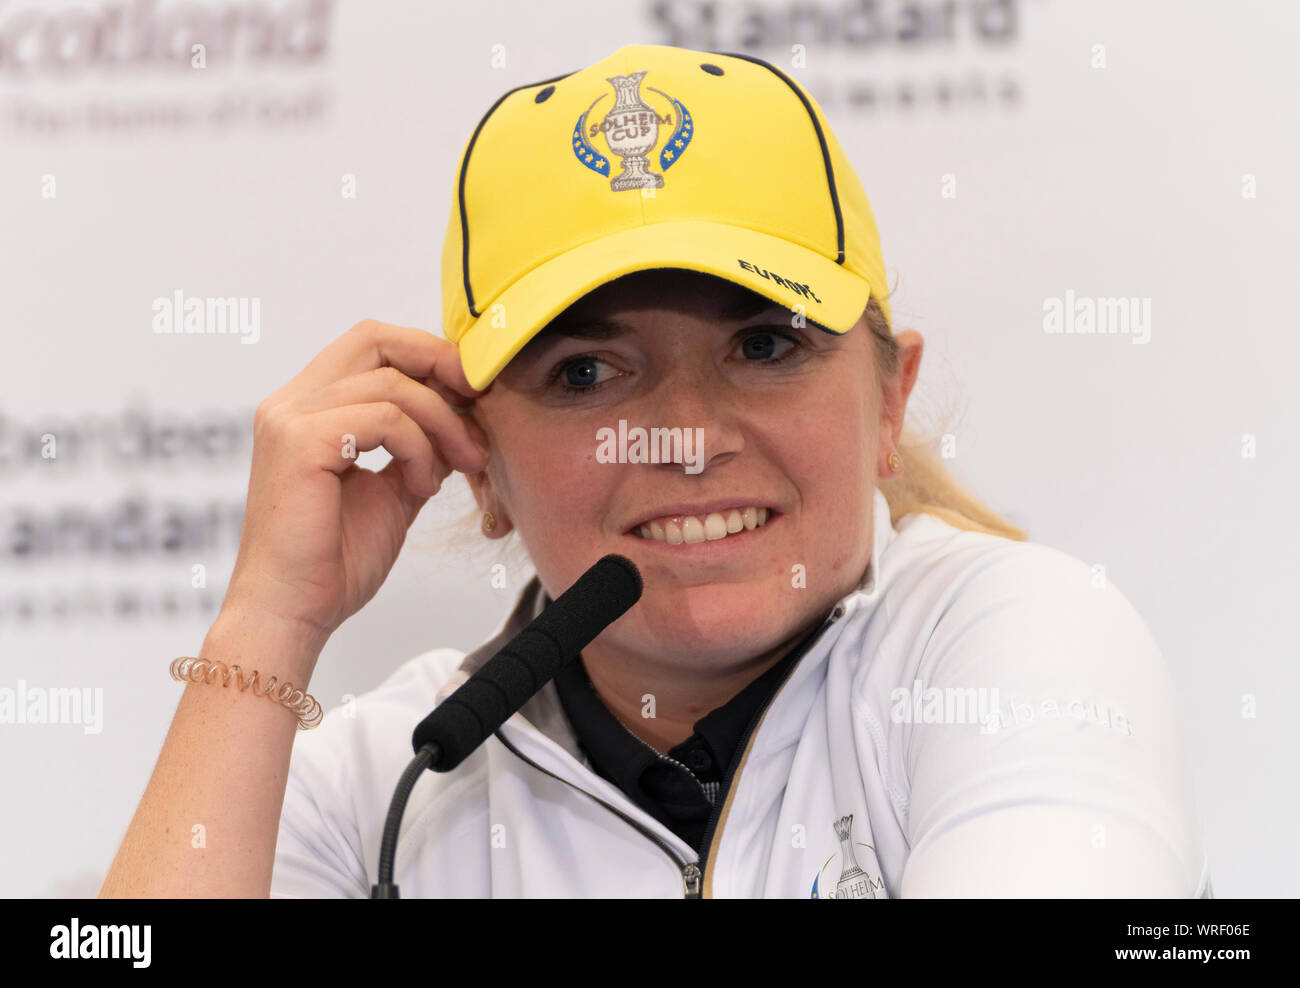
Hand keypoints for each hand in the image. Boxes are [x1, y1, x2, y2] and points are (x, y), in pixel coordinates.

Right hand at [219, 319, 489, 644]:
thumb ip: (420, 448)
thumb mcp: (393, 490)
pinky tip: (423, 487)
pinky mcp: (300, 442)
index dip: (429, 356)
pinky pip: (386, 419)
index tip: (473, 394)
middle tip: (480, 400)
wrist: (293, 612)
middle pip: (376, 338)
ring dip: (444, 423)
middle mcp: (290, 402)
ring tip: (462, 465)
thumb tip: (462, 417)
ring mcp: (290, 419)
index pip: (372, 345)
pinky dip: (420, 449)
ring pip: (393, 384)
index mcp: (306, 407)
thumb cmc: (335, 560)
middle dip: (439, 363)